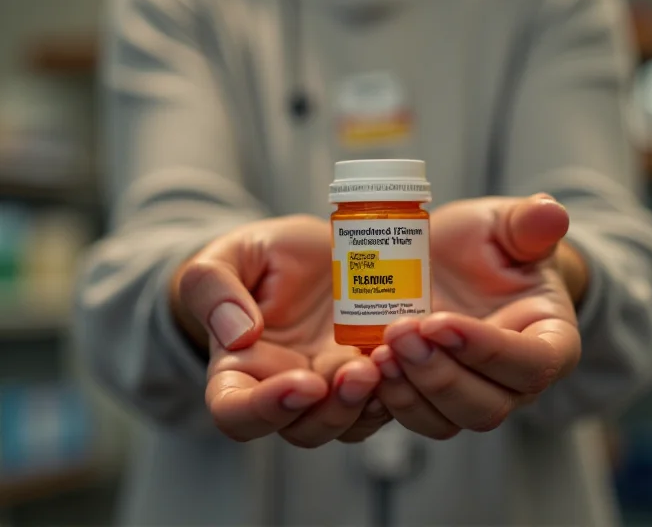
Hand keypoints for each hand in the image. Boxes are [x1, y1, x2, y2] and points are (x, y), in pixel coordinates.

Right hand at [172, 215, 388, 445]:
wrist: (314, 248)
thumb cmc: (263, 257)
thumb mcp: (230, 256)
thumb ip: (214, 289)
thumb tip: (239, 335)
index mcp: (240, 369)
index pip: (237, 413)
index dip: (265, 410)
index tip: (302, 384)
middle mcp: (287, 389)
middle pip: (304, 429)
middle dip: (334, 409)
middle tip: (358, 371)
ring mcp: (334, 386)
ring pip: (351, 424)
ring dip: (370, 402)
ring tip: (385, 359)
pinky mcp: (374, 374)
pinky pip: (390, 398)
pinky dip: (402, 384)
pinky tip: (411, 351)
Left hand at [370, 195, 583, 438]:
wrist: (456, 264)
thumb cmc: (489, 245)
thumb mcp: (506, 225)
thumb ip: (529, 223)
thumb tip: (550, 213)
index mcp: (549, 340)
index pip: (533, 363)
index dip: (488, 351)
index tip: (440, 321)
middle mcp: (515, 382)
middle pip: (488, 405)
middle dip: (440, 375)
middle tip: (399, 332)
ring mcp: (472, 396)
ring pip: (449, 420)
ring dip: (410, 392)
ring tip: (378, 352)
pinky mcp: (432, 400)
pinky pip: (416, 416)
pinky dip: (390, 399)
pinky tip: (365, 366)